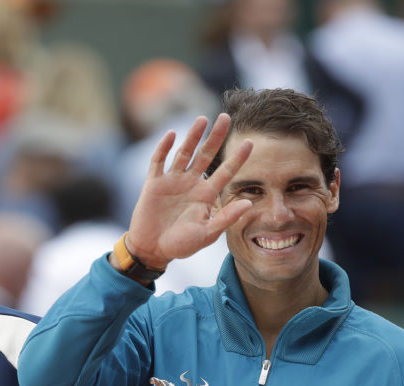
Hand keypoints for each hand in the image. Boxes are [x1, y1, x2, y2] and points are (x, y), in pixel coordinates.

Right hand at [126, 113, 252, 268]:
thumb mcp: (206, 234)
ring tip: (202, 120)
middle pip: (206, 155)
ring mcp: (172, 181)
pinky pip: (159, 162)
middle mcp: (191, 184)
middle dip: (216, 137)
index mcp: (206, 195)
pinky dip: (164, 148)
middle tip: (226, 117)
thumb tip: (247, 203)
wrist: (151, 250)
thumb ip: (225, 218)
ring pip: (184, 153)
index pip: (226, 172)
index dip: (238, 158)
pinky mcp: (154, 183)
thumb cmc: (180, 246)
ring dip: (192, 137)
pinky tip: (171, 135)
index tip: (251, 142)